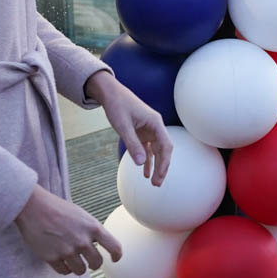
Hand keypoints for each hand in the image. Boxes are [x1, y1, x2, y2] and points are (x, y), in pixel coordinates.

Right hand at [15, 186, 122, 274]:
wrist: (34, 207)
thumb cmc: (58, 209)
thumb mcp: (82, 216)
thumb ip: (92, 231)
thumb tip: (100, 246)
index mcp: (93, 228)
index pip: (115, 247)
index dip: (117, 255)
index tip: (115, 259)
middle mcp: (82, 241)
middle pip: (97, 263)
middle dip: (94, 263)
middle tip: (89, 261)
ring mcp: (67, 250)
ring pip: (81, 270)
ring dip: (78, 267)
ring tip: (74, 260)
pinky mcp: (51, 258)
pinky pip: (64, 272)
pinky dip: (64, 268)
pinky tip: (62, 261)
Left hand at [87, 71, 172, 185]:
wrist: (110, 94)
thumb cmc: (117, 106)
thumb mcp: (123, 126)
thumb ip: (132, 144)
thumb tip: (140, 163)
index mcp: (156, 123)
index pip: (166, 146)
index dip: (165, 162)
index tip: (159, 175)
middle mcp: (155, 127)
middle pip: (164, 150)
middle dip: (162, 168)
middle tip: (157, 184)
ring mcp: (149, 130)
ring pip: (157, 151)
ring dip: (156, 166)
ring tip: (153, 182)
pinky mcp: (142, 133)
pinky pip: (147, 149)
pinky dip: (146, 160)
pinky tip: (144, 172)